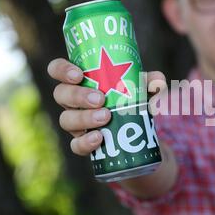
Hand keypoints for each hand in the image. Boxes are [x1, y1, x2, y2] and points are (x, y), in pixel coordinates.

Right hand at [47, 58, 165, 155]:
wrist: (136, 133)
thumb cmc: (130, 99)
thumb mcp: (141, 88)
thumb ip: (150, 82)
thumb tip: (157, 82)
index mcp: (80, 80)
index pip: (57, 70)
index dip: (62, 70)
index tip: (78, 74)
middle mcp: (72, 101)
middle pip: (61, 94)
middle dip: (78, 96)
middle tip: (100, 98)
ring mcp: (75, 122)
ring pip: (66, 119)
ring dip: (84, 118)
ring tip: (106, 117)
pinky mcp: (82, 142)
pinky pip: (76, 145)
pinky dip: (86, 142)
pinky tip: (99, 138)